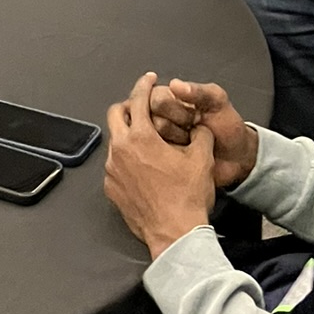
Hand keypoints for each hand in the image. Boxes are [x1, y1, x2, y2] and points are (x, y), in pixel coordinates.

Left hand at [106, 74, 217, 257]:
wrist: (175, 234)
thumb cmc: (188, 196)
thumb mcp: (202, 158)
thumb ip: (200, 134)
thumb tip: (199, 127)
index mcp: (141, 137)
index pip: (137, 99)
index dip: (144, 84)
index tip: (149, 79)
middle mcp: (120, 150)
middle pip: (115, 114)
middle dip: (129, 105)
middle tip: (144, 107)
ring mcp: (111, 171)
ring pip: (114, 140)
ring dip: (127, 134)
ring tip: (146, 139)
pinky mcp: (110, 189)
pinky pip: (113, 165)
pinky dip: (125, 159)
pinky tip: (141, 166)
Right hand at [148, 80, 258, 189]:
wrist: (237, 157)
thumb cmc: (226, 126)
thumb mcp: (218, 102)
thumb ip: (199, 91)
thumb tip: (175, 84)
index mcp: (169, 99)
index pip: (155, 99)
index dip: (175, 109)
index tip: (194, 114)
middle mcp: (159, 118)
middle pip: (150, 121)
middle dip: (178, 127)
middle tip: (194, 128)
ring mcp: (159, 141)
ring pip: (152, 142)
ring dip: (178, 143)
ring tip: (192, 143)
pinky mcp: (162, 161)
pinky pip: (158, 161)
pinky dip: (177, 159)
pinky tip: (189, 156)